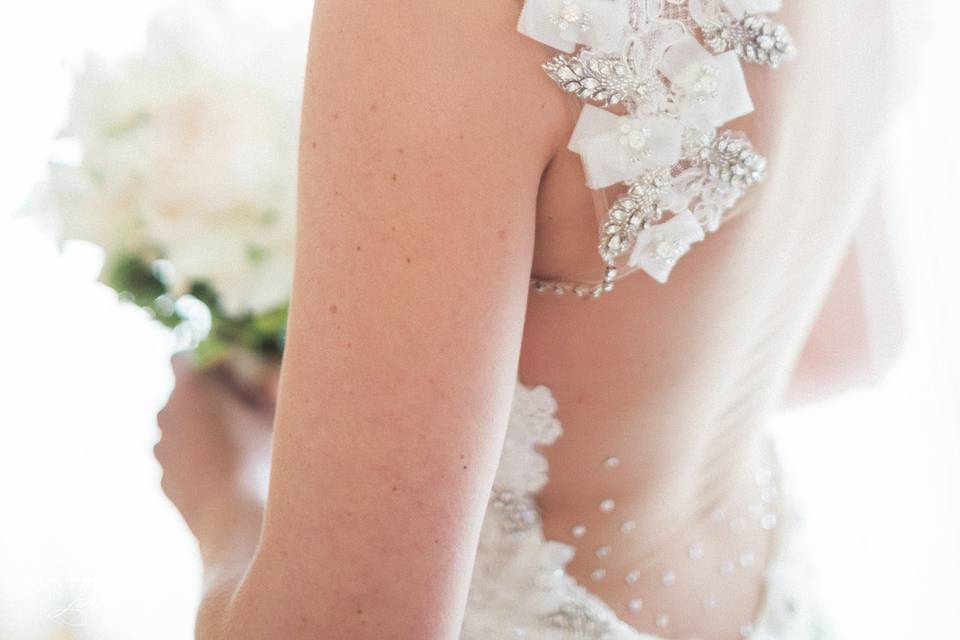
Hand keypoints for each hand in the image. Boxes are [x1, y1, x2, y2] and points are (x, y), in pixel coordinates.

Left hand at [154, 354, 276, 557]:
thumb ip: (258, 384)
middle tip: (244, 416)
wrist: (237, 522)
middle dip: (208, 401)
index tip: (232, 383)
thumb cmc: (261, 459)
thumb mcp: (273, 411)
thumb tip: (251, 379)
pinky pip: (182, 459)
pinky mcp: (165, 480)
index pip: (183, 359)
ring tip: (239, 451)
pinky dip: (198, 461)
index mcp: (190, 388)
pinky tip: (228, 477)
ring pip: (181, 429)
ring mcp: (161, 450)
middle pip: (183, 396)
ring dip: (202, 432)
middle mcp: (166, 415)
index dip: (208, 367)